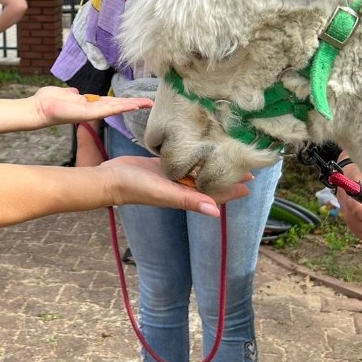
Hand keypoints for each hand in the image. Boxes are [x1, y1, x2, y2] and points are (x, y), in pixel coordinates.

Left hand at [29, 86, 151, 128]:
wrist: (38, 109)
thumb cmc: (48, 102)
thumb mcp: (63, 94)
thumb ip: (71, 94)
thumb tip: (76, 92)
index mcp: (88, 104)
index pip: (110, 102)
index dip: (124, 101)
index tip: (137, 100)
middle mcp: (92, 109)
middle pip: (117, 105)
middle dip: (134, 104)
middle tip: (150, 103)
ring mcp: (92, 112)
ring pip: (116, 107)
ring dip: (132, 105)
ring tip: (147, 104)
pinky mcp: (89, 113)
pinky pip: (108, 109)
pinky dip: (121, 107)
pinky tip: (132, 105)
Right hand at [102, 155, 250, 215]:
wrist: (110, 179)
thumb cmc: (135, 187)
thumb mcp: (164, 193)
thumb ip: (188, 200)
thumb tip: (217, 213)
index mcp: (184, 195)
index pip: (215, 193)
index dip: (233, 187)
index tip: (252, 179)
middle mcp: (180, 186)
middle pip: (210, 180)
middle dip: (227, 174)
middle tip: (245, 161)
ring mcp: (171, 176)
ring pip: (197, 170)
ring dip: (212, 164)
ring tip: (228, 152)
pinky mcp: (161, 165)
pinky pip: (182, 162)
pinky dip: (194, 157)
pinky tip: (201, 148)